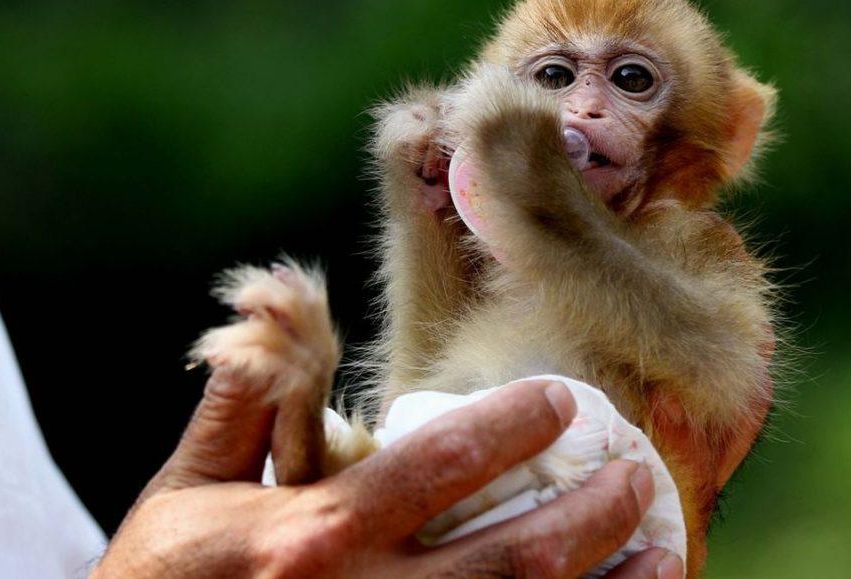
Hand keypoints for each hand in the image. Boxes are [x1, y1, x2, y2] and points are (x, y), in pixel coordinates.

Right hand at [93, 372, 679, 577]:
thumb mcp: (189, 486)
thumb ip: (244, 400)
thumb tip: (275, 297)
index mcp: (310, 534)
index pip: (436, 468)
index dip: (510, 429)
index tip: (561, 401)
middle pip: (510, 561)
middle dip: (590, 516)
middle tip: (636, 476)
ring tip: (661, 551)